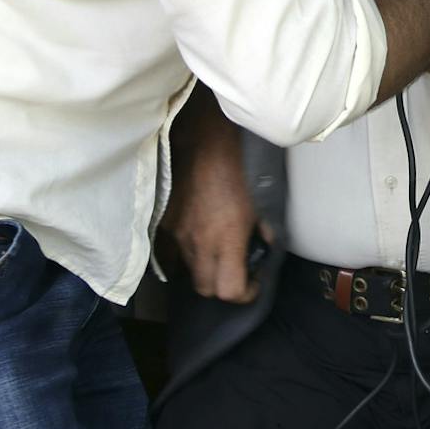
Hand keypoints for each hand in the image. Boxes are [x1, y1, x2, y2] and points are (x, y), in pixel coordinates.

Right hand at [165, 100, 267, 303]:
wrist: (204, 135)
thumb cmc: (240, 163)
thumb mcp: (262, 199)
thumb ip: (265, 230)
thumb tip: (265, 248)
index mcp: (225, 238)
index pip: (229, 291)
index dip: (245, 293)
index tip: (253, 280)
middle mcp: (198, 241)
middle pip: (205, 289)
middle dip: (222, 284)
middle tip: (235, 267)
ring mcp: (176, 232)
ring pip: (188, 268)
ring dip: (204, 265)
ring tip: (217, 245)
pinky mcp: (164, 220)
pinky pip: (173, 248)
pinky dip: (186, 248)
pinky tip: (198, 231)